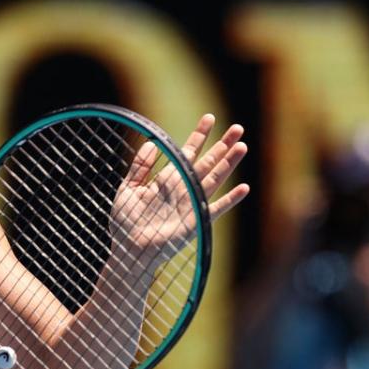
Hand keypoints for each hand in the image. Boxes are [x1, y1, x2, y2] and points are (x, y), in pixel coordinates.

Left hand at [111, 113, 249, 258]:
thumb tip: (153, 143)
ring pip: (214, 180)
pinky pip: (216, 209)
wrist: (128, 250)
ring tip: (242, 146)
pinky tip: (244, 188)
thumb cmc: (125, 222)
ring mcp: (191, 205)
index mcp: (168, 179)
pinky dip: (230, 200)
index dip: (199, 135)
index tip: (210, 118)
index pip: (188, 152)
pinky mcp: (196, 222)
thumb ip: (140, 167)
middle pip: (207, 162)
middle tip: (237, 128)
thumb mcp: (127, 189)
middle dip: (222, 145)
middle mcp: (183, 189)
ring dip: (229, 164)